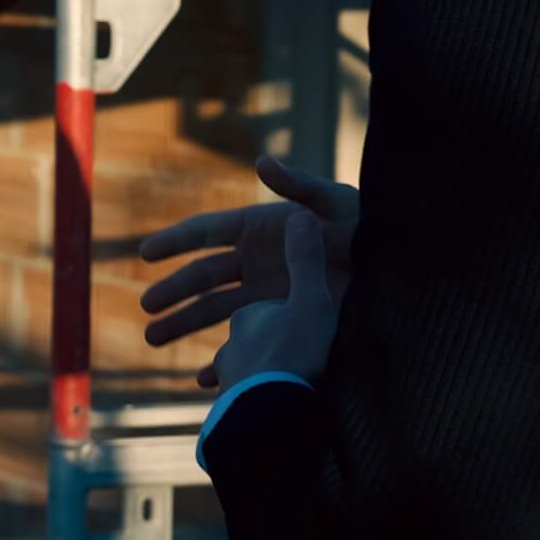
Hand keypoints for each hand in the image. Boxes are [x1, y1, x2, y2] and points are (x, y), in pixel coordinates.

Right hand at [140, 156, 358, 383]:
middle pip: (203, 278)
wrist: (394, 266)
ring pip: (214, 311)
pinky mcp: (282, 320)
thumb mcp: (334, 202)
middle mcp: (253, 262)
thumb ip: (298, 186)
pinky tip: (202, 377)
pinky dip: (224, 357)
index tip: (146, 253)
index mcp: (257, 229)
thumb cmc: (362, 224)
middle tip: (146, 306)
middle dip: (173, 292)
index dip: (176, 241)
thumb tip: (262, 162)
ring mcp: (265, 293)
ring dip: (183, 324)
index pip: (207, 234)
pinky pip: (245, 341)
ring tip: (151, 339)